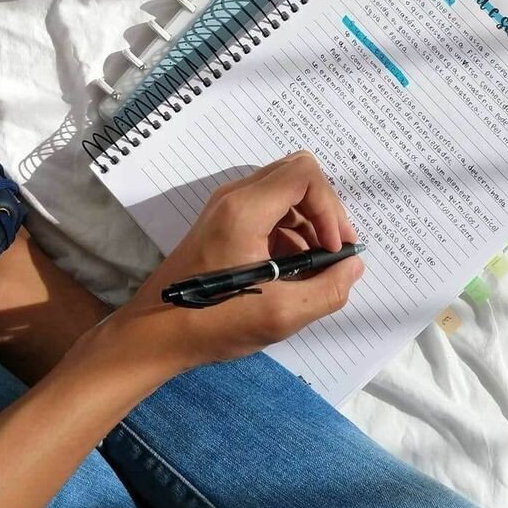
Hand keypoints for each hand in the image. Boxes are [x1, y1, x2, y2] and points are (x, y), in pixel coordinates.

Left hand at [103, 152, 363, 379]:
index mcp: (246, 209)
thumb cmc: (213, 322)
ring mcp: (226, 207)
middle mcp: (235, 196)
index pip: (305, 174)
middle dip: (324, 211)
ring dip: (309, 223)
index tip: (334, 249)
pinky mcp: (224, 222)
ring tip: (315, 268)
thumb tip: (353, 265)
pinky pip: (270, 209)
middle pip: (297, 175)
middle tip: (335, 252)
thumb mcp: (281, 315)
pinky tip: (292, 270)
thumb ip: (328, 289)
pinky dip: (291, 232)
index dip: (330, 208)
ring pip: (285, 192)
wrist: (154, 333)